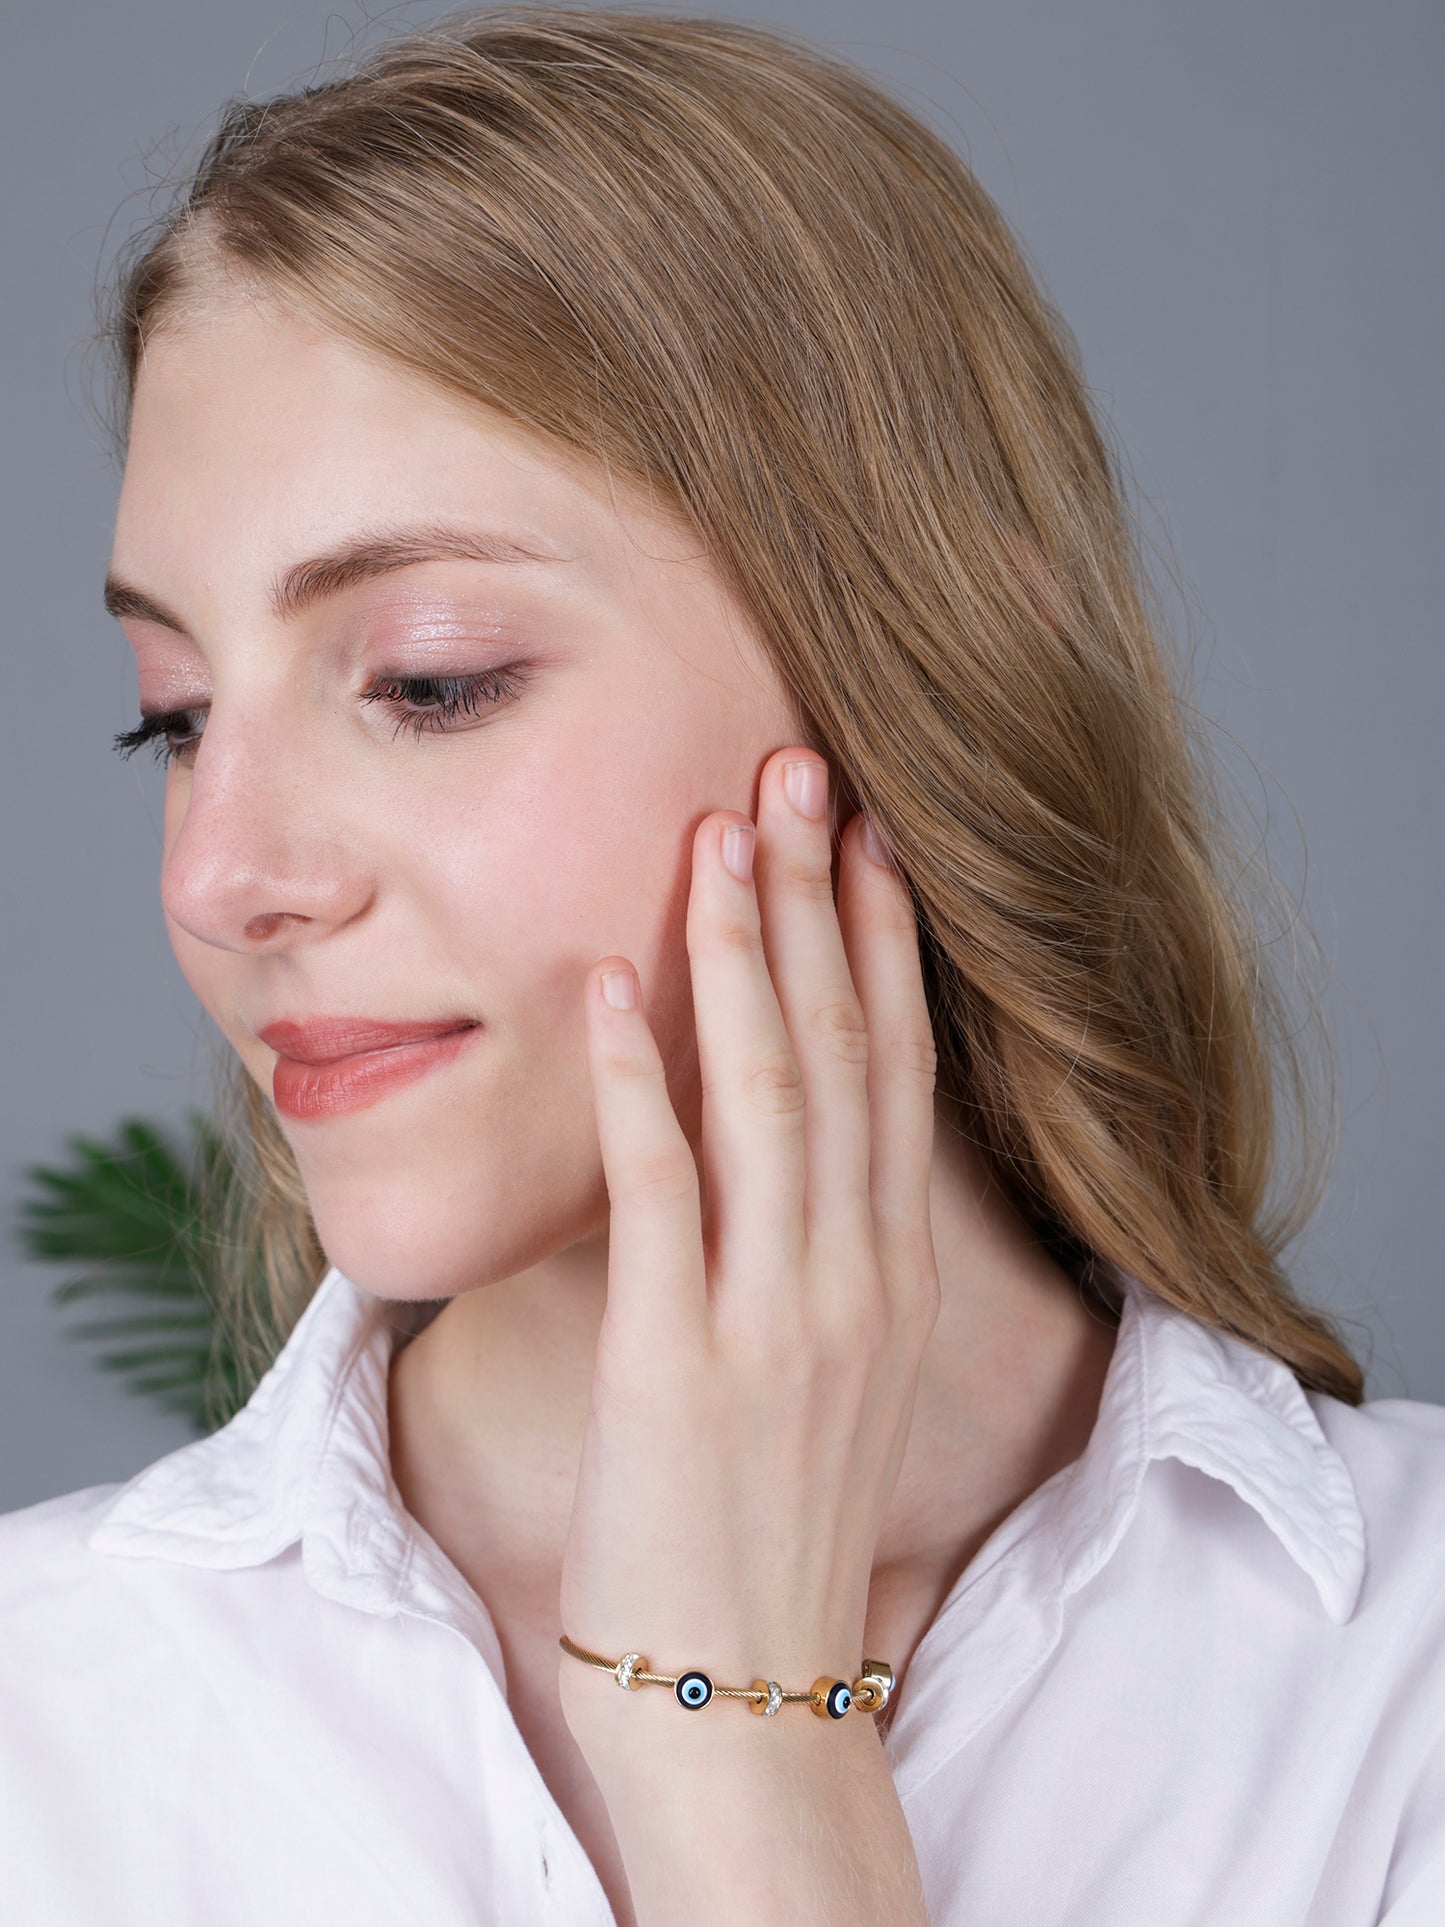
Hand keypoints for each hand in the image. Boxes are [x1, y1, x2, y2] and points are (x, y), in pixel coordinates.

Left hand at [559, 745, 941, 1748]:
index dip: (880, 944)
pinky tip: (613, 981)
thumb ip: (824, 1256)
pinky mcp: (678, 1362)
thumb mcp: (835, 1378)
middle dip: (816, 900)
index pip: (898, 1071)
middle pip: (841, 1050)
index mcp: (891, 1276)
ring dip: (740, 952)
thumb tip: (778, 1144)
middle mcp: (853, 1278)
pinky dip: (637, 1080)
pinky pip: (661, 1193)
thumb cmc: (771, 1531)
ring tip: (717, 833)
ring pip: (768, 1093)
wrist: (747, 1702)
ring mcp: (773, 1318)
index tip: (865, 835)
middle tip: (796, 769)